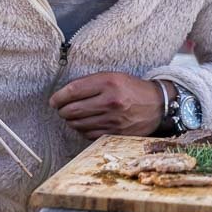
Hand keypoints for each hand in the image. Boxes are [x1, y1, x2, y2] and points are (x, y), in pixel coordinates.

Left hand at [49, 72, 163, 139]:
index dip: (58, 97)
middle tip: (61, 109)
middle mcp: (111, 101)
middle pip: (72, 110)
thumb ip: (89, 83)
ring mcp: (114, 120)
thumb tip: (64, 94)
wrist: (158, 105)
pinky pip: (88, 135)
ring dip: (70, 121)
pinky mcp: (116, 134)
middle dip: (62, 110)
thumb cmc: (131, 89)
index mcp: (108, 83)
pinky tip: (84, 124)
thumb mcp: (112, 77)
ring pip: (78, 124)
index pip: (73, 91)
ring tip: (72, 116)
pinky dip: (82, 130)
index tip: (53, 100)